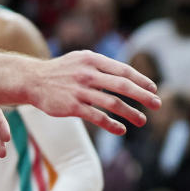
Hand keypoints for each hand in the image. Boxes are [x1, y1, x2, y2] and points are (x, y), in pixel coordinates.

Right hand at [33, 51, 160, 135]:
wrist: (32, 80)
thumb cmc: (62, 72)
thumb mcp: (82, 61)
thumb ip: (103, 68)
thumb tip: (129, 79)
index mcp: (92, 60)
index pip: (123, 70)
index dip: (141, 80)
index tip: (154, 89)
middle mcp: (88, 73)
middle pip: (122, 85)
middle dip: (143, 96)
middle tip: (157, 104)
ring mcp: (80, 90)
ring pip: (112, 103)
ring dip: (131, 113)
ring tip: (142, 120)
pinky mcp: (72, 106)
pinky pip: (98, 117)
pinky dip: (112, 124)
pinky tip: (121, 130)